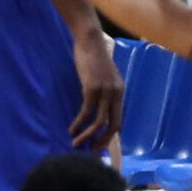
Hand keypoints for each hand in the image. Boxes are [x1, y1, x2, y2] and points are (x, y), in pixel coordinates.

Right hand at [67, 25, 125, 148]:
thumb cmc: (93, 56)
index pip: (119, 120)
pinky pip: (86, 112)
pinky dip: (79, 124)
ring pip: (100, 122)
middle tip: (91, 151)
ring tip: (76, 144)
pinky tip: (72, 130)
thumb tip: (96, 105)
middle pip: (114, 125)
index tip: (98, 144)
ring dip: (88, 136)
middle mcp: (116, 94)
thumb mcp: (103, 76)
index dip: (109, 135)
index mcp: (120, 92)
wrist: (90, 39)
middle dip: (102, 141)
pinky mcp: (92, 88)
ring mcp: (105, 92)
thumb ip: (103, 90)